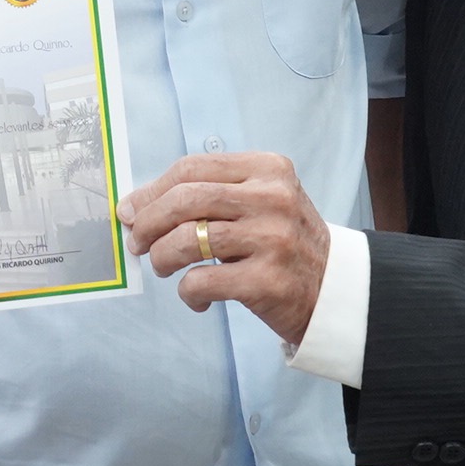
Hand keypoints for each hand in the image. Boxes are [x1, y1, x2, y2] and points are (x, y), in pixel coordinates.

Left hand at [120, 152, 331, 343]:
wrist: (333, 290)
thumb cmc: (282, 244)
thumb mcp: (258, 204)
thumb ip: (208, 196)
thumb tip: (137, 206)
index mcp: (268, 169)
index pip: (192, 168)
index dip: (152, 190)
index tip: (131, 210)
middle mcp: (273, 198)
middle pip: (185, 199)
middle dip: (148, 222)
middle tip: (137, 242)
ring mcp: (272, 238)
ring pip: (187, 240)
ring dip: (162, 257)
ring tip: (164, 268)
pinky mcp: (267, 280)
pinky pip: (201, 281)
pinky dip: (188, 291)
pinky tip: (197, 297)